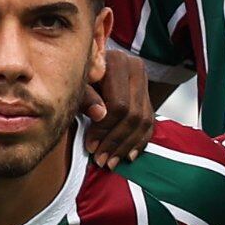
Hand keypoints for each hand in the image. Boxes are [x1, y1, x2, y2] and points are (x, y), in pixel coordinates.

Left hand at [83, 41, 157, 164]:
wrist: (86, 65)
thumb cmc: (75, 77)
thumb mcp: (75, 85)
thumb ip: (85, 97)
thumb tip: (99, 114)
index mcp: (117, 62)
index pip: (118, 104)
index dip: (105, 129)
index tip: (91, 147)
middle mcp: (135, 68)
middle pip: (134, 115)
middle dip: (116, 142)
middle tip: (101, 160)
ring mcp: (144, 81)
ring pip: (144, 120)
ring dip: (127, 146)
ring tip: (111, 162)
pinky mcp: (147, 93)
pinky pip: (149, 122)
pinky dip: (139, 141)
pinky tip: (128, 155)